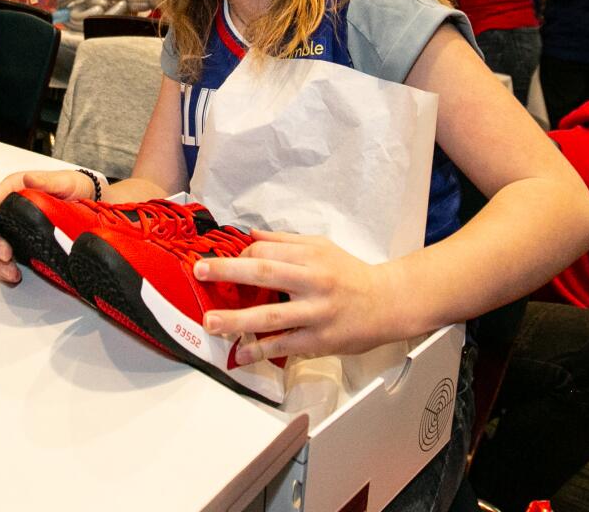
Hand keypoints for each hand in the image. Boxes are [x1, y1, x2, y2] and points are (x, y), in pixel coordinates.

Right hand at [0, 169, 95, 282]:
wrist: (89, 200)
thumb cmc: (74, 186)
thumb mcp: (64, 181)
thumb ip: (46, 180)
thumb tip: (28, 178)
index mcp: (14, 189)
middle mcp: (9, 207)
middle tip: (5, 255)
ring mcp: (13, 225)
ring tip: (10, 272)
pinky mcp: (20, 240)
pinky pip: (5, 255)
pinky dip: (6, 267)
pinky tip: (14, 275)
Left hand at [195, 230, 399, 361]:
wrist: (388, 303)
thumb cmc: (350, 274)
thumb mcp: (321, 247)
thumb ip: (285, 241)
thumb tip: (251, 235)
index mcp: (311, 257)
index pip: (266, 252)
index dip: (240, 257)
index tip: (221, 265)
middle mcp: (313, 282)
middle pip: (265, 274)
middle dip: (228, 272)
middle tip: (200, 272)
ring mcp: (317, 313)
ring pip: (271, 316)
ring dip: (237, 320)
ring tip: (211, 322)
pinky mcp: (321, 340)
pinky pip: (285, 345)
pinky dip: (261, 350)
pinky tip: (240, 353)